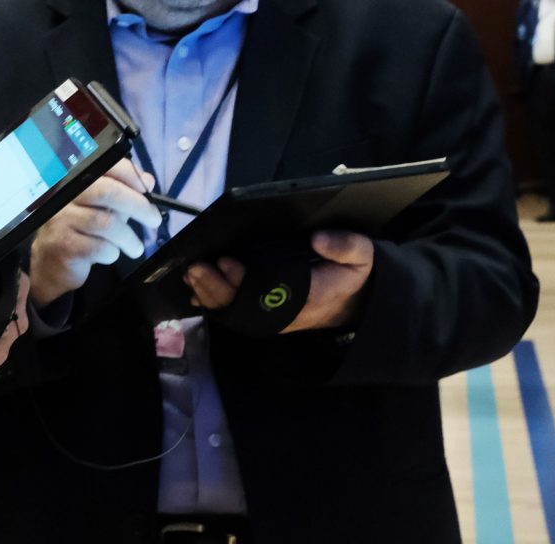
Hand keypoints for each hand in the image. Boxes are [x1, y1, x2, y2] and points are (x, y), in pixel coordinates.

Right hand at [26, 163, 159, 306]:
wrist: (52, 263)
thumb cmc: (79, 231)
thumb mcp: (102, 208)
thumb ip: (123, 193)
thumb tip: (148, 181)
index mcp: (75, 182)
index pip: (103, 166)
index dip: (128, 173)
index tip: (147, 187)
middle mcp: (64, 196)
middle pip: (107, 192)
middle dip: (138, 206)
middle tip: (154, 219)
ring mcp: (61, 219)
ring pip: (106, 223)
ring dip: (128, 238)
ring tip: (135, 248)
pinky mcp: (63, 244)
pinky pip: (98, 247)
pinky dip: (111, 253)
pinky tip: (110, 255)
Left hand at [184, 231, 375, 332]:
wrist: (354, 301)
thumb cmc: (352, 274)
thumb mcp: (362, 256)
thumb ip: (345, 246)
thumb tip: (317, 238)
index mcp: (309, 296)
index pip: (272, 292)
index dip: (246, 280)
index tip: (228, 261)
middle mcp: (287, 311)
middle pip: (247, 304)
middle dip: (218, 286)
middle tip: (197, 268)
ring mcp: (274, 316)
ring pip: (238, 311)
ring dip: (211, 294)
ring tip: (192, 274)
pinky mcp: (266, 315)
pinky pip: (238, 313)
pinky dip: (215, 303)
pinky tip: (196, 293)